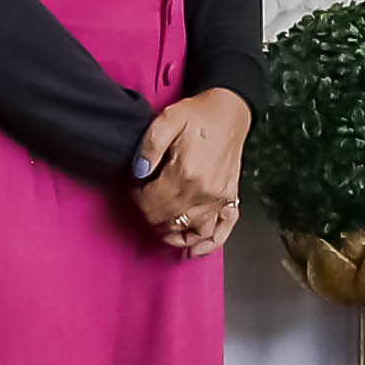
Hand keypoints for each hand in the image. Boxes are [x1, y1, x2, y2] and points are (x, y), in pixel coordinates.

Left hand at [132, 87, 246, 252]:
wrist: (229, 112)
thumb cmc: (197, 115)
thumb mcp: (167, 119)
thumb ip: (149, 146)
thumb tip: (139, 172)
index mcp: (186, 173)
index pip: (151, 203)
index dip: (137, 198)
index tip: (135, 187)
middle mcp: (204, 191)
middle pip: (167, 219)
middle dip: (149, 212)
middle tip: (145, 197)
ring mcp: (219, 198)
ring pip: (189, 229)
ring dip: (170, 231)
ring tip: (159, 225)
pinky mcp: (229, 199)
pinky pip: (220, 231)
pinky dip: (206, 244)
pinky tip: (193, 251)